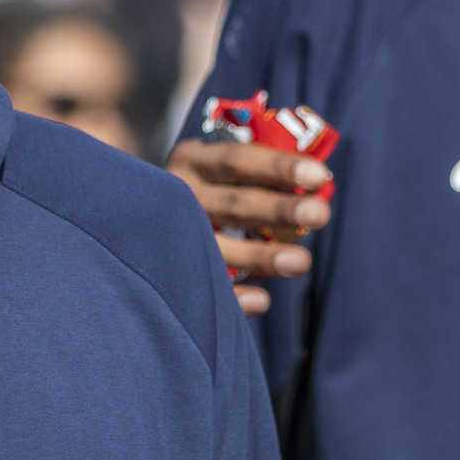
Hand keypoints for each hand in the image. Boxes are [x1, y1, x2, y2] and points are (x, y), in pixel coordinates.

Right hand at [167, 137, 331, 314]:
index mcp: (193, 160)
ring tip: (301, 262)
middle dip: (278, 210)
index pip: (238, 159)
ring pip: (219, 249)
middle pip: (233, 204)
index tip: (318, 175)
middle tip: (320, 214)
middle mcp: (178, 194)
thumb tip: (317, 183)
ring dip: (262, 256)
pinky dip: (233, 296)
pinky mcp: (170, 271)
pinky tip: (262, 300)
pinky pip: (203, 287)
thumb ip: (257, 173)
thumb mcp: (217, 167)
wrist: (140, 212)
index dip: (279, 167)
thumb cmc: (205, 187)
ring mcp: (171, 236)